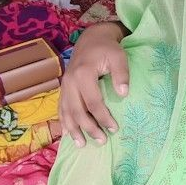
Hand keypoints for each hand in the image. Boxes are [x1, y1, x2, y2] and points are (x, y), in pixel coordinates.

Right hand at [59, 22, 128, 146]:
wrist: (92, 39)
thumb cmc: (108, 49)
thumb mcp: (119, 56)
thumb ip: (122, 73)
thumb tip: (124, 94)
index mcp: (83, 74)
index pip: (93, 102)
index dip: (103, 117)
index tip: (114, 128)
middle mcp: (70, 82)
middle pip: (78, 111)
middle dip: (89, 128)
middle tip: (101, 141)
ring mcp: (65, 86)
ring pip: (66, 112)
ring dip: (73, 129)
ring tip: (81, 145)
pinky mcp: (64, 88)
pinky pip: (61, 108)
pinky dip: (64, 122)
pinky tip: (68, 134)